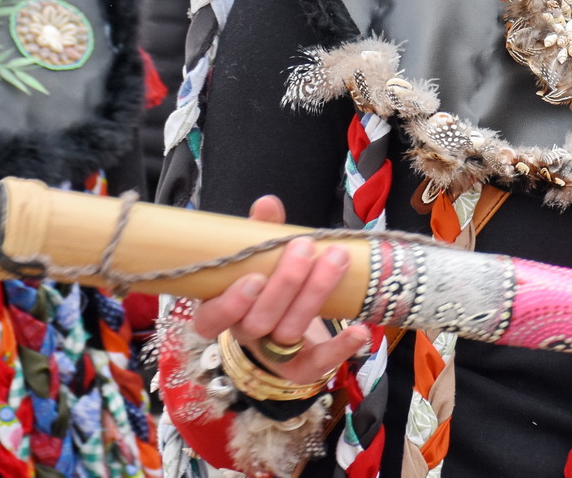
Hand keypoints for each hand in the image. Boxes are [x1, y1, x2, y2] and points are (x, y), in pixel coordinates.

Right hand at [190, 196, 370, 385]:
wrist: (287, 321)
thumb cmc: (267, 279)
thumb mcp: (259, 254)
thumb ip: (260, 232)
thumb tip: (268, 204)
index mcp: (223, 310)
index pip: (211, 319)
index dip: (231, 303)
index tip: (255, 277)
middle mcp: (246, 335)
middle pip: (260, 320)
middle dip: (286, 283)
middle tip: (305, 247)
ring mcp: (273, 355)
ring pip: (289, 332)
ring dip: (315, 295)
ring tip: (336, 259)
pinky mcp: (301, 368)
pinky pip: (319, 364)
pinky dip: (340, 348)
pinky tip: (360, 331)